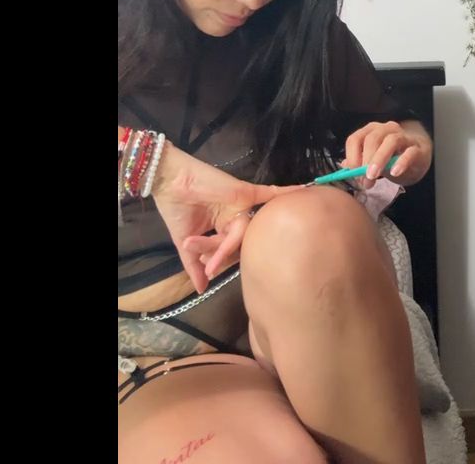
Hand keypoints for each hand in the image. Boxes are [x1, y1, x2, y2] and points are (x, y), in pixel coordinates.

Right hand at [118, 128, 297, 292]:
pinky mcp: (246, 192)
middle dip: (222, 254)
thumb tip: (201, 290)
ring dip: (225, 246)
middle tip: (209, 266)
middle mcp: (238, 215)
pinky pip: (271, 193)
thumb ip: (194, 266)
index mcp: (225, 226)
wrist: (170, 183)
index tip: (208, 270)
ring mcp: (243, 204)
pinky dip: (288, 193)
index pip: (232, 247)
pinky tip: (304, 194)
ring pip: (245, 229)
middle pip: (240, 240)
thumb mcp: (186, 243)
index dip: (221, 259)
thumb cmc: (177, 210)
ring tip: (212, 260)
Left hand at [342, 120, 431, 186]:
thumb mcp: (373, 161)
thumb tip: (344, 168)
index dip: (352, 156)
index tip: (352, 172)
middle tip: (364, 180)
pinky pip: (409, 152)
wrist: (418, 158)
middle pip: (372, 139)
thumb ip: (359, 163)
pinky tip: (394, 172)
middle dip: (365, 160)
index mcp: (371, 131)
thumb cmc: (392, 158)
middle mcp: (387, 129)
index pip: (356, 138)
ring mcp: (404, 137)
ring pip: (391, 141)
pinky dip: (401, 162)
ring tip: (373, 176)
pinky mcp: (417, 148)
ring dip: (379, 159)